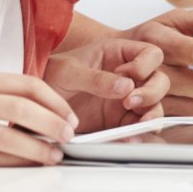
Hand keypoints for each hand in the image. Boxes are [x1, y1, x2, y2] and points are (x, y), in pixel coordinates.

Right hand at [0, 71, 76, 169]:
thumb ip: (5, 92)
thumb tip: (47, 106)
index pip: (28, 85)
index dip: (55, 101)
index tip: (69, 115)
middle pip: (23, 109)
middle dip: (52, 123)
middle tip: (68, 134)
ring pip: (9, 138)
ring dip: (38, 148)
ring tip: (55, 154)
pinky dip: (16, 162)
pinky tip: (31, 163)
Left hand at [46, 37, 169, 133]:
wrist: (33, 105)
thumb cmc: (49, 77)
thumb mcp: (68, 72)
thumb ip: (96, 78)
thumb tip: (125, 86)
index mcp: (118, 55)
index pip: (150, 54)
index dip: (145, 65)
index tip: (127, 75)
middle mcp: (127, 77)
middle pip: (158, 81)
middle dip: (152, 91)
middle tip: (131, 101)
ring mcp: (125, 100)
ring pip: (154, 105)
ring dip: (152, 114)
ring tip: (140, 124)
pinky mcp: (118, 122)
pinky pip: (138, 127)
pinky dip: (140, 133)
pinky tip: (131, 137)